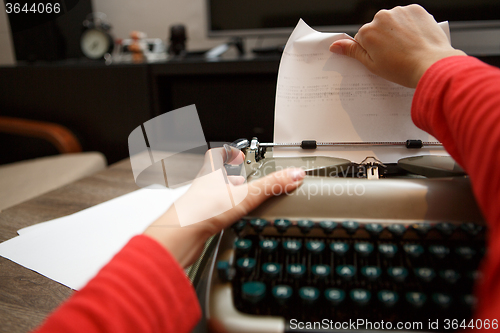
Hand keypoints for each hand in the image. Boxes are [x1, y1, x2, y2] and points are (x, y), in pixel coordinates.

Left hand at [143, 147, 305, 266]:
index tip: (237, 150)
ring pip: (212, 194)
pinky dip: (220, 215)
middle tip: (240, 176)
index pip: (217, 154)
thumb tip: (294, 174)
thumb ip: (271, 185)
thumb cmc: (203, 210)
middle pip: (215, 174)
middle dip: (227, 175)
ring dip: (224, 196)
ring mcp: (199, 203)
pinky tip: (226, 221)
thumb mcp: (246, 195)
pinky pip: (211, 213)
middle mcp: (204, 185)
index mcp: (213, 172)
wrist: (180, 235)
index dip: (226, 152)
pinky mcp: (198, 221)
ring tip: (238, 199)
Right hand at [329, 5, 465, 87]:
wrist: (431, 65)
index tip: (382, 58)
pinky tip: (416, 39)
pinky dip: (411, 25)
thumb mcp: (372, 65)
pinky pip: (408, 16)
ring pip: (393, 21)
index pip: (363, 38)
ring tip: (407, 48)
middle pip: (378, 28)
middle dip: (384, 38)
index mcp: (367, 32)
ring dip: (397, 31)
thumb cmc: (402, 69)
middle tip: (396, 55)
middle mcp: (381, 17)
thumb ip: (353, 51)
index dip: (372, 50)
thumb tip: (335, 45)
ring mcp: (399, 12)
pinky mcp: (416, 10)